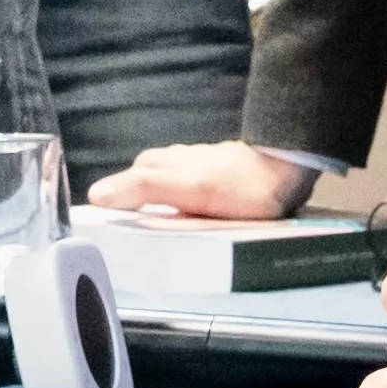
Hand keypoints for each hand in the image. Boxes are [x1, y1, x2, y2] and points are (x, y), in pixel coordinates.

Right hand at [83, 141, 313, 220]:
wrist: (288, 167)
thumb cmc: (240, 184)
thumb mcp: (191, 190)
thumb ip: (147, 188)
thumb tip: (98, 195)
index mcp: (164, 164)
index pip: (126, 181)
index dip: (114, 199)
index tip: (104, 224)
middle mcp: (177, 160)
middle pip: (145, 177)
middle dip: (135, 197)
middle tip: (128, 227)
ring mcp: (199, 165)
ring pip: (168, 179)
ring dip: (160, 197)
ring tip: (157, 223)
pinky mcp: (219, 173)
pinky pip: (190, 185)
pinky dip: (183, 198)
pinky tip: (192, 211)